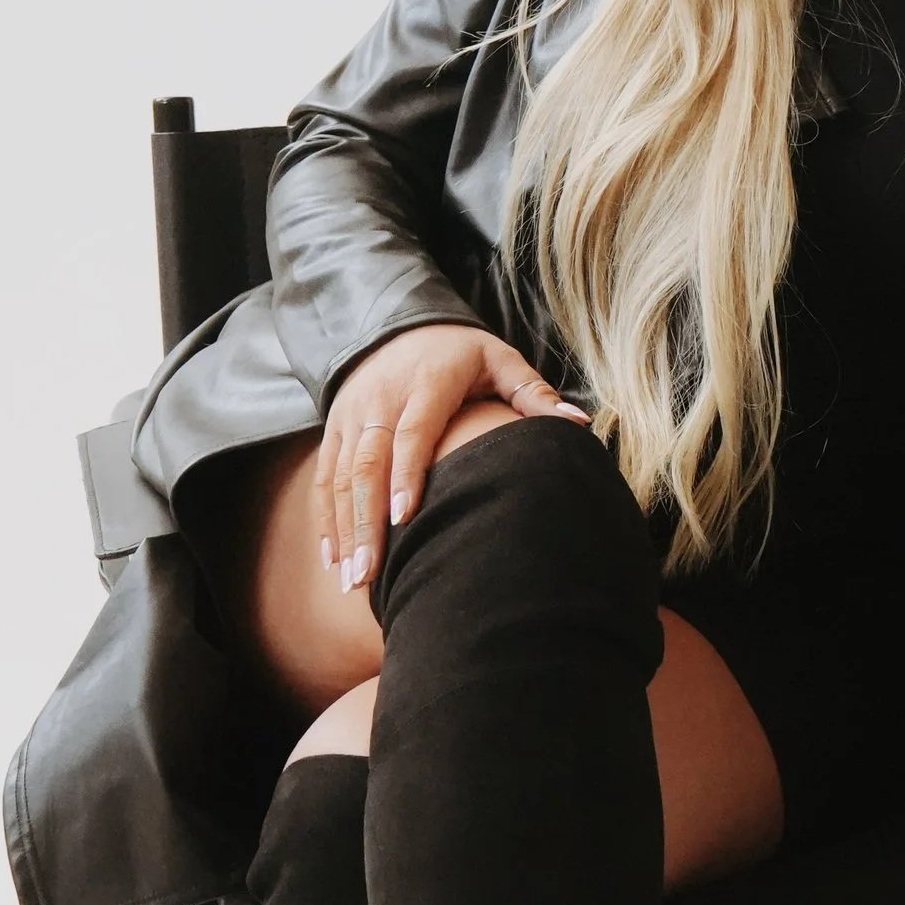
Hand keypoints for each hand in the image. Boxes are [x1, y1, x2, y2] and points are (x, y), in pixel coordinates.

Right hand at [316, 325, 590, 594]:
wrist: (397, 326)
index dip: (406, 473)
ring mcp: (353, 416)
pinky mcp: (336, 430)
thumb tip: (577, 424)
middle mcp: (382, 398)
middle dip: (366, 520)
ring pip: (343, 476)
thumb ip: (533, 393)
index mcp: (427, 382)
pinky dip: (328, 519)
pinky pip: (326, 477)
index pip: (412, 431)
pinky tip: (334, 559)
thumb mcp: (499, 360)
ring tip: (352, 578)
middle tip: (368, 572)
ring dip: (346, 529)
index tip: (404, 517)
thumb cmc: (461, 353)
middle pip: (369, 463)